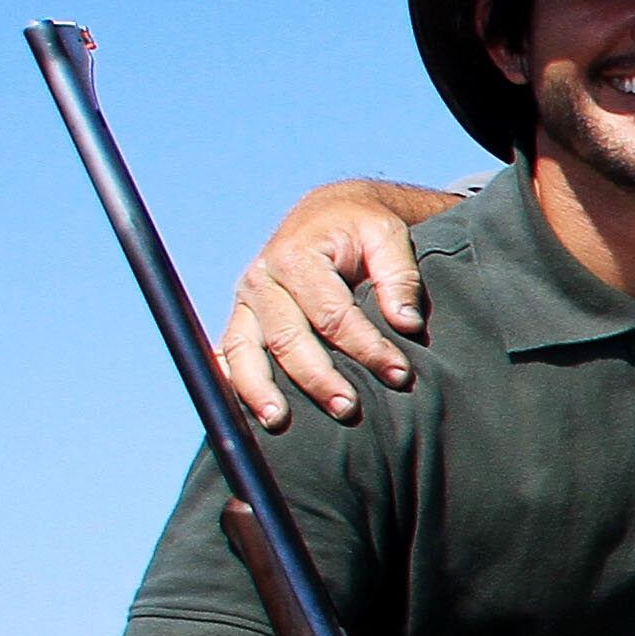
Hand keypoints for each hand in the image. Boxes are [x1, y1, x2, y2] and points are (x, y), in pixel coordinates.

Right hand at [221, 183, 448, 427]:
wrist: (328, 214)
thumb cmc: (362, 228)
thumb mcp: (388, 235)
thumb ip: (399, 276)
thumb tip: (406, 324)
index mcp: (296, 256)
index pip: (332, 314)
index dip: (367, 347)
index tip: (399, 373)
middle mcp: (263, 279)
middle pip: (288, 339)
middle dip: (319, 378)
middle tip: (349, 409)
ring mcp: (246, 301)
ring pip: (245, 350)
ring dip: (260, 389)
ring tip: (279, 422)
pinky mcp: (241, 317)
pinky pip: (228, 353)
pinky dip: (231, 379)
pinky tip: (242, 408)